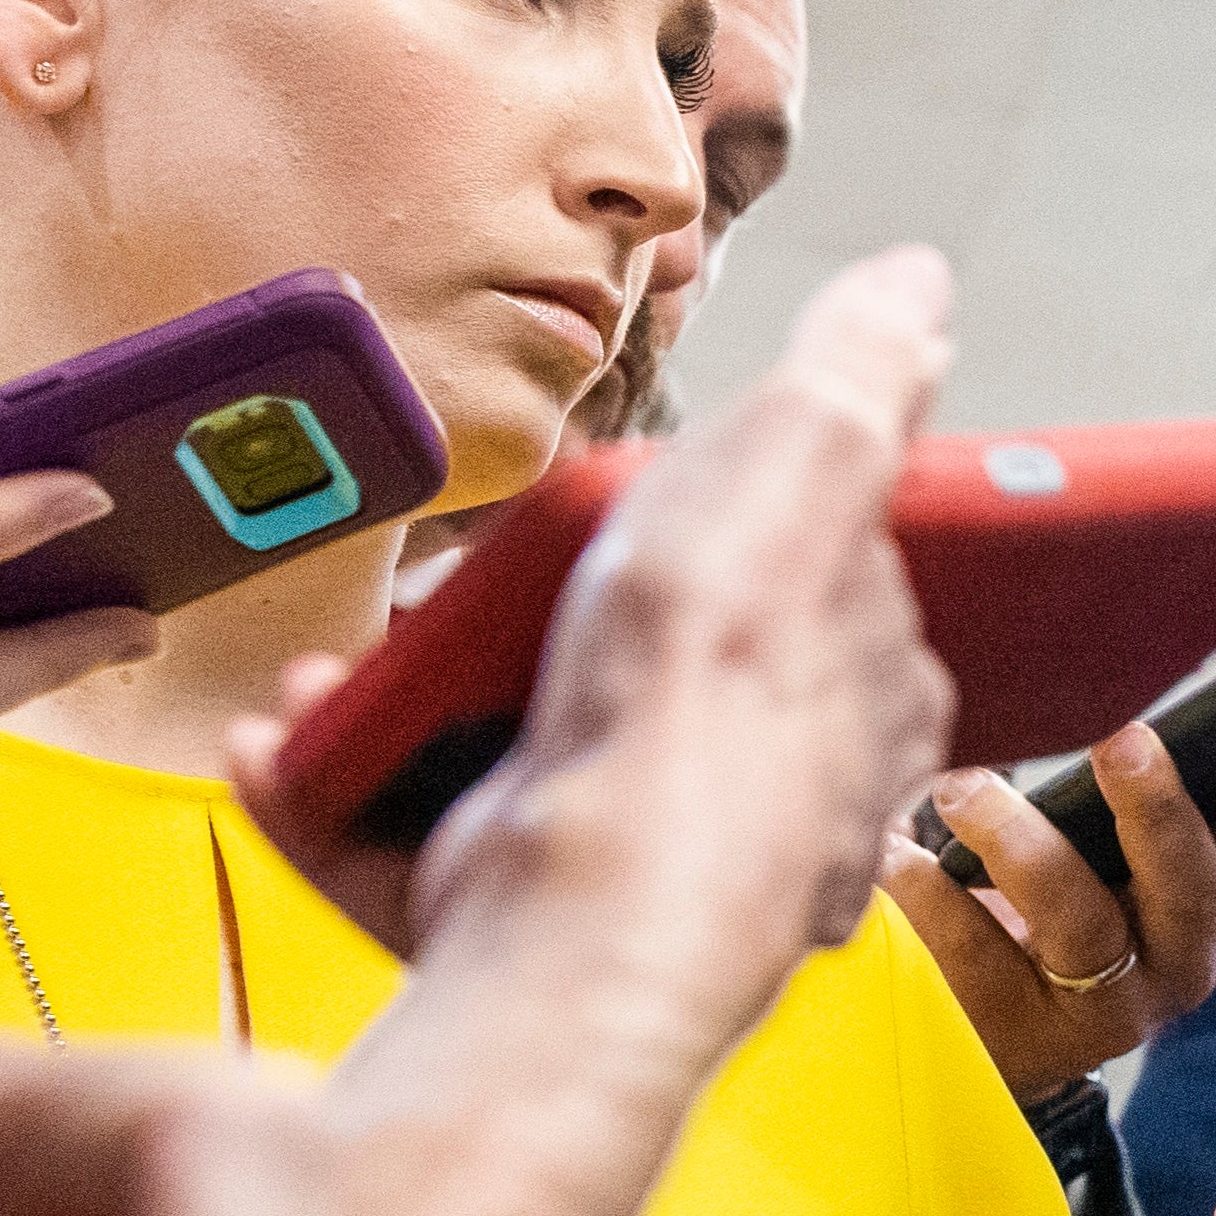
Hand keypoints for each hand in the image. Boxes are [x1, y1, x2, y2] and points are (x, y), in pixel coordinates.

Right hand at [229, 249, 951, 976]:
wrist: (587, 906)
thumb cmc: (703, 705)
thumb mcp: (797, 474)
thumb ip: (854, 380)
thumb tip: (919, 289)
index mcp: (851, 699)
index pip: (798, 592)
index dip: (708, 534)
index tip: (620, 508)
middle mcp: (759, 803)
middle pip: (635, 675)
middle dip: (522, 621)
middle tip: (455, 591)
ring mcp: (634, 871)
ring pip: (507, 758)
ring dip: (402, 696)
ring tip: (354, 664)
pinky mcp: (522, 926)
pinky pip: (405, 848)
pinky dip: (334, 790)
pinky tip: (296, 743)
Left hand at [889, 716, 1215, 1100]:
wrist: (981, 1044)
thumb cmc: (1048, 916)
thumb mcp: (1103, 859)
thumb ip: (1128, 801)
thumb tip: (1114, 708)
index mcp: (1213, 909)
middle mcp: (1176, 968)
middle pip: (1190, 891)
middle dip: (1159, 810)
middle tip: (1121, 740)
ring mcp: (1102, 1014)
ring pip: (1080, 924)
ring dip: (1020, 843)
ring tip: (960, 788)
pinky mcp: (1021, 1041)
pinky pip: (975, 957)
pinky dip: (929, 892)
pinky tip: (896, 851)